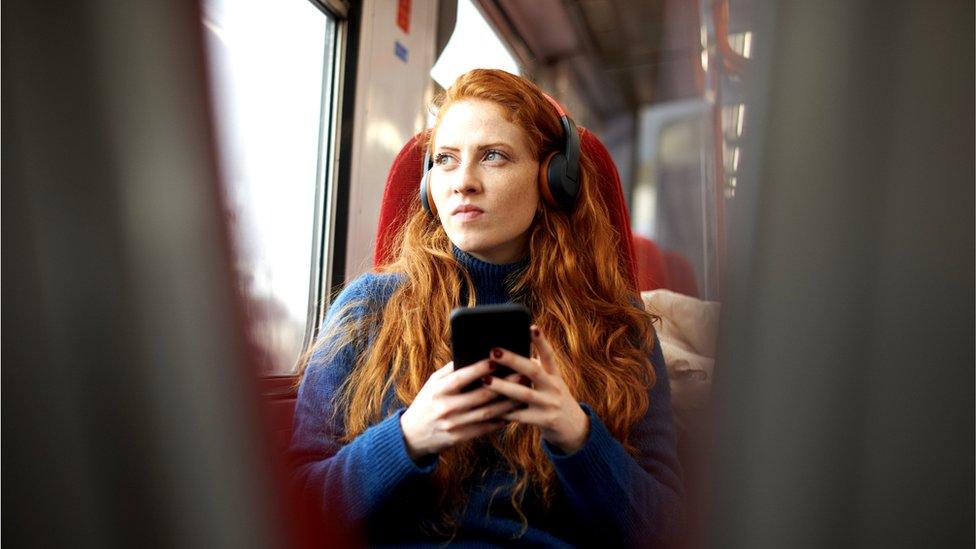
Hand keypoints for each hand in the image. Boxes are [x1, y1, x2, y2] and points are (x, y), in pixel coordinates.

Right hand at [400, 360, 520, 460]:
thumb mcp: (432, 384)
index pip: (461, 377)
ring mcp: (453, 424)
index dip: (480, 368)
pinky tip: (513, 413)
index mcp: (438, 390)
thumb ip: (450, 370)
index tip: (497, 359)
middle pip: (480, 395)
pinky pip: (484, 428)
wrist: (412, 435)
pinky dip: (500, 420)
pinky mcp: (459, 438)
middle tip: (522, 375)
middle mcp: (445, 407)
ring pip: (486, 413)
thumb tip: (472, 353)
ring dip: (507, 404)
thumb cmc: (426, 402)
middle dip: (504, 385)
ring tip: (523, 394)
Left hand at [484, 326, 589, 453]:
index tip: (531, 327)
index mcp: (554, 374)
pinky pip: (521, 416)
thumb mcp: (549, 381)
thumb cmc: (551, 397)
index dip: (541, 341)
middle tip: (493, 351)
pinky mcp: (544, 421)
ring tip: (485, 379)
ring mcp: (550, 404)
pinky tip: (489, 407)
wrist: (573, 426)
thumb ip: (533, 369)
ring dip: (503, 387)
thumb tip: (505, 354)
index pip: (548, 354)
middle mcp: (554, 387)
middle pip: (533, 371)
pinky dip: (504, 411)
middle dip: (513, 360)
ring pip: (524, 394)